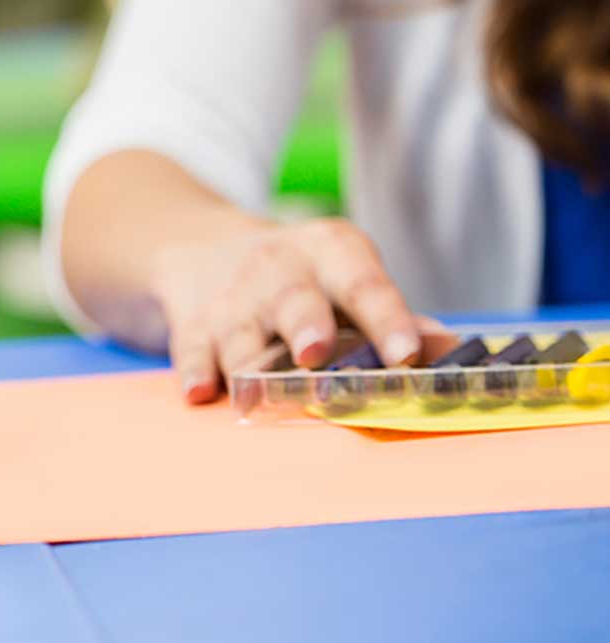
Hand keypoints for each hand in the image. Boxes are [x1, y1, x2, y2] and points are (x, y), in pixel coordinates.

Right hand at [152, 217, 440, 403]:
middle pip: (295, 300)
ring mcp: (233, 297)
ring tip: (256, 395)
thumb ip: (391, 315)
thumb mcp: (346, 276)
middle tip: (316, 354)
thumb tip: (450, 350)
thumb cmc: (300, 279)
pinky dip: (195, 371)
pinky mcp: (194, 321)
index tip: (406, 354)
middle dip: (305, 327)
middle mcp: (281, 269)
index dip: (388, 320)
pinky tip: (199, 392)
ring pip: (242, 336)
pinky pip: (191, 348)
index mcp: (333, 253)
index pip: (365, 286)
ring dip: (249, 366)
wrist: (204, 248)